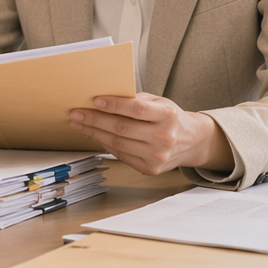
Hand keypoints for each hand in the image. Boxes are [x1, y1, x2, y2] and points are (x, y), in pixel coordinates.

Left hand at [69, 94, 233, 175]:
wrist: (191, 142)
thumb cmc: (170, 119)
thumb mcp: (160, 103)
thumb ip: (137, 100)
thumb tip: (105, 98)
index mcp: (168, 116)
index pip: (136, 109)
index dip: (114, 105)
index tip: (95, 101)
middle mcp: (164, 138)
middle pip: (122, 128)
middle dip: (95, 120)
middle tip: (77, 113)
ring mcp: (157, 156)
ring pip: (118, 144)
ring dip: (94, 133)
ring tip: (79, 124)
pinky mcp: (150, 169)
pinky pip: (121, 155)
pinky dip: (105, 145)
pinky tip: (94, 136)